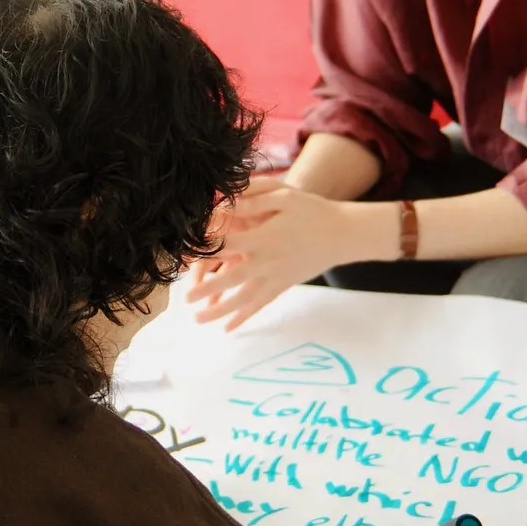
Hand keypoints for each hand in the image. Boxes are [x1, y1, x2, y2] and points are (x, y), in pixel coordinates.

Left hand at [187, 179, 385, 330]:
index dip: (204, 248)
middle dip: (207, 288)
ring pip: (244, 298)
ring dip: (220, 310)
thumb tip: (221, 203)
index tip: (182, 253)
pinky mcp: (283, 286)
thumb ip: (251, 201)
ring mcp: (276, 277)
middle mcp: (268, 261)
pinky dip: (244, 317)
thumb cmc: (311, 210)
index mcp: (264, 237)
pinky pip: (260, 304)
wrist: (344, 233)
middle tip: (184, 297)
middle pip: (231, 277)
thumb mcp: (283, 196)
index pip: (227, 244)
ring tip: (197, 319)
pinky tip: (228, 329)